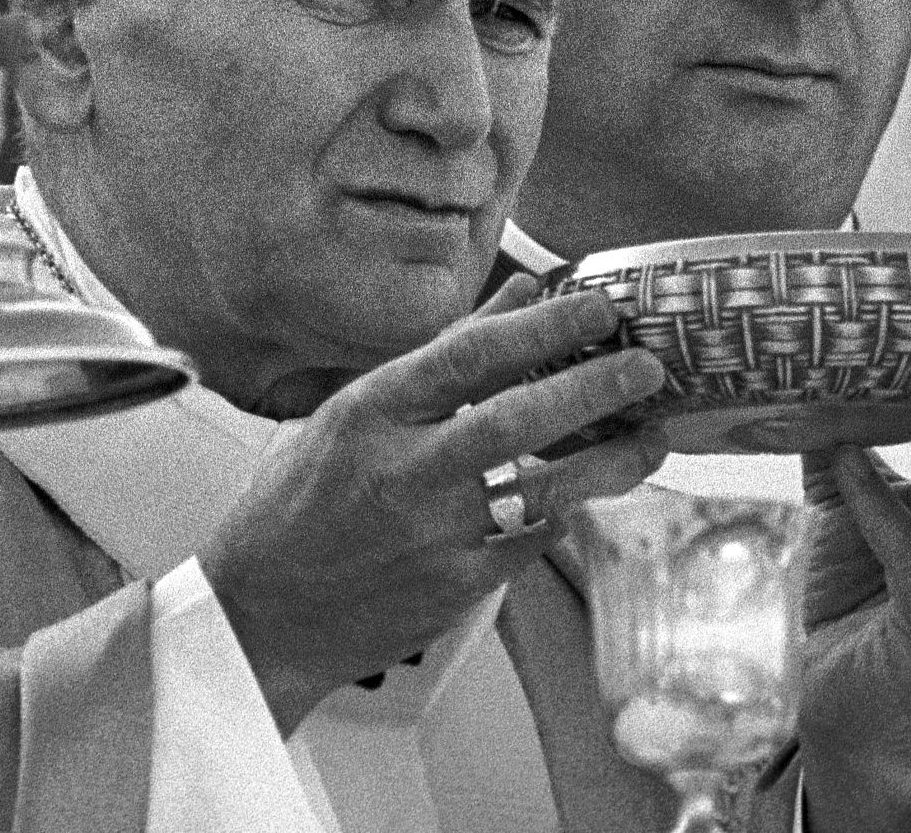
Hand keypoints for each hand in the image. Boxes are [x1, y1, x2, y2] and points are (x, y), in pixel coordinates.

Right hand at [199, 276, 668, 735]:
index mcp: (371, 412)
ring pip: (542, 490)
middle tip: (650, 368)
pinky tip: (580, 497)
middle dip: (595, 389)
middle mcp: (401, 470)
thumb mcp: (351, 412)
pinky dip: (559, 516)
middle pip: (517, 420)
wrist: (259, 615)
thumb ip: (441, 355)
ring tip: (650, 439)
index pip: (469, 355)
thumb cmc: (300, 505)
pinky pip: (530, 544)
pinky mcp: (453, 590)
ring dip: (608, 462)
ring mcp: (430, 535)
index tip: (599, 309)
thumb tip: (519, 296)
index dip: (544, 327)